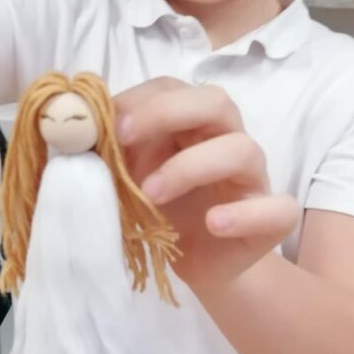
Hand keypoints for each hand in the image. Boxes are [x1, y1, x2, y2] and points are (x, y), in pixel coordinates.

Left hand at [115, 78, 299, 292]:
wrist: (194, 265)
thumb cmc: (161, 213)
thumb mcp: (128, 181)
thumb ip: (112, 156)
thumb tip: (77, 133)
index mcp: (192, 124)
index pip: (174, 88)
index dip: (142, 98)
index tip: (106, 122)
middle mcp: (227, 141)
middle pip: (217, 103)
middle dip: (168, 113)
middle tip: (125, 138)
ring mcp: (252, 179)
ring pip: (243, 150)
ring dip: (192, 166)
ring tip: (150, 194)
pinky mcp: (272, 219)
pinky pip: (276, 208)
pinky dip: (245, 214)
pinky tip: (213, 224)